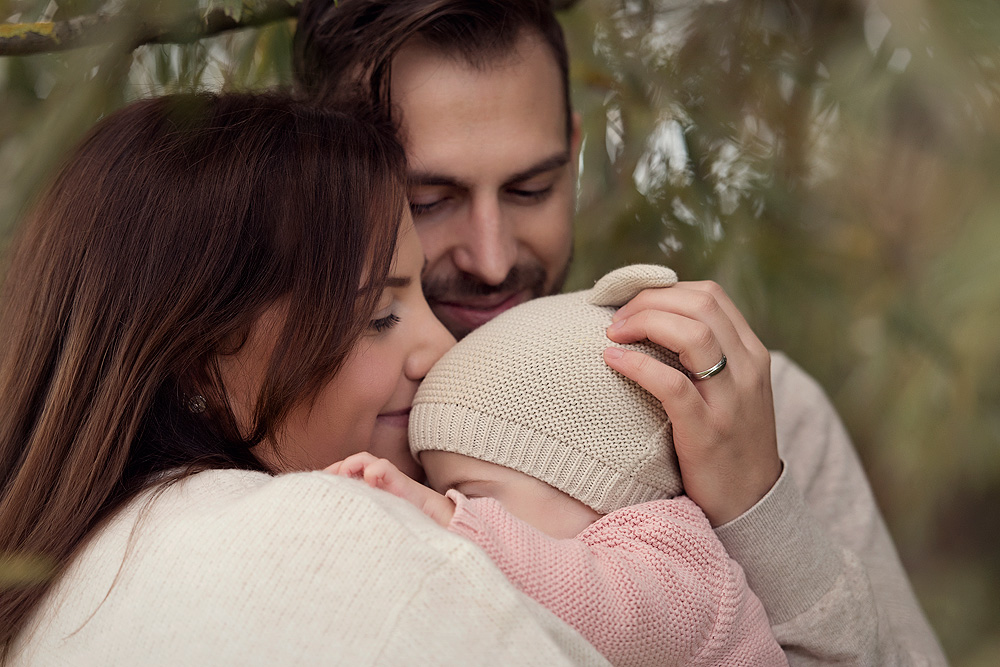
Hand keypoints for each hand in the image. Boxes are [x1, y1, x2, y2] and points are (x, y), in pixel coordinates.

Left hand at [324, 452, 455, 526]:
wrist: (437, 530)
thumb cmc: (403, 531)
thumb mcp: (373, 527)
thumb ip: (356, 523)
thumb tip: (328, 539)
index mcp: (366, 494)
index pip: (341, 478)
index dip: (326, 480)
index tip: (311, 491)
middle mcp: (375, 484)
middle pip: (348, 466)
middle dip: (333, 470)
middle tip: (322, 482)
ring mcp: (387, 481)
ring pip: (362, 459)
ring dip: (348, 464)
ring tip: (342, 476)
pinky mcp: (400, 482)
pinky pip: (383, 467)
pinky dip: (373, 469)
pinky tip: (369, 480)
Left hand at [603, 281, 781, 525]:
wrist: (751, 504)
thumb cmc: (726, 442)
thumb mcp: (728, 390)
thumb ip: (704, 356)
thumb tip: (652, 320)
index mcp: (752, 353)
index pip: (709, 296)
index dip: (662, 290)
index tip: (628, 303)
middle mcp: (748, 369)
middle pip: (699, 305)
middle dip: (648, 301)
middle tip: (615, 319)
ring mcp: (731, 400)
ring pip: (692, 334)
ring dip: (644, 323)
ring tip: (612, 334)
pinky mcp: (709, 432)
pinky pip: (673, 384)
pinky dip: (638, 365)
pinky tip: (612, 360)